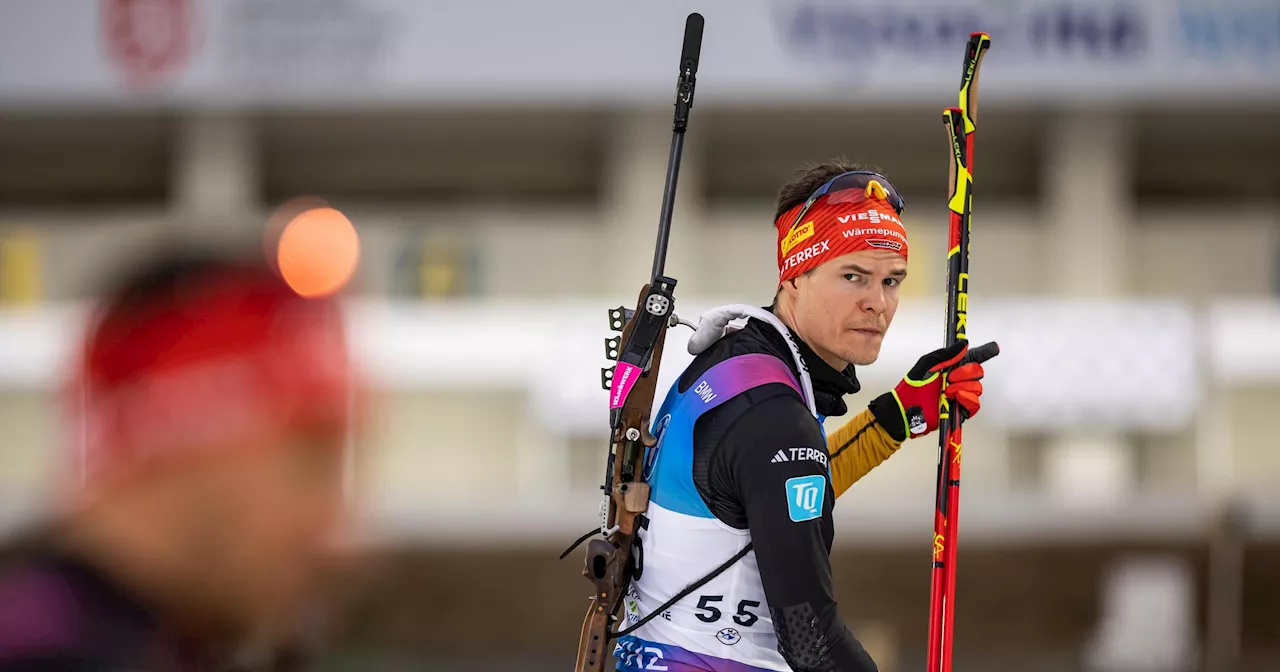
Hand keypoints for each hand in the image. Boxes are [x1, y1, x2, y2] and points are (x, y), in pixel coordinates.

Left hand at [870, 340, 999, 439]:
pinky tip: (955, 397)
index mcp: (951, 367)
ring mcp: (962, 395)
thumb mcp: (927, 364)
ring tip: (947, 391)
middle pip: (977, 371)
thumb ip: (946, 355)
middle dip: (964, 373)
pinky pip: (974, 403)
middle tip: (949, 377)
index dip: (985, 352)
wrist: (908, 407)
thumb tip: (964, 344)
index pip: (973, 358)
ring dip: (962, 387)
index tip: (994, 347)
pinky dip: (966, 398)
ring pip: (977, 387)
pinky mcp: (961, 410)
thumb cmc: (913, 385)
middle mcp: (959, 380)